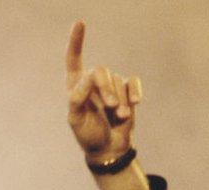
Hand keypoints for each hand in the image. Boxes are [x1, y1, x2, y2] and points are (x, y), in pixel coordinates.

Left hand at [66, 21, 142, 162]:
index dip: (76, 41)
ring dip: (119, 100)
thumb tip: (88, 78)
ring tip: (118, 117)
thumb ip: (77, 98)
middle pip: (100, 71)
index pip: (73, 59)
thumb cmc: (88, 135)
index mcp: (75, 86)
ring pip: (117, 80)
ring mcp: (111, 85)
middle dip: (106, 89)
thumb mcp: (76, 120)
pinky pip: (133, 82)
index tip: (80, 23)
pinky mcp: (127, 91)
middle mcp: (92, 82)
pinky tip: (134, 104)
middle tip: (110, 108)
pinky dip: (134, 93)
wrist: (109, 148)